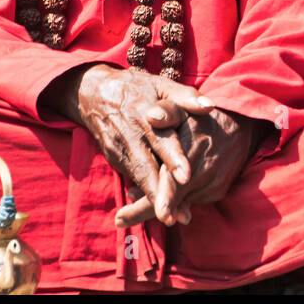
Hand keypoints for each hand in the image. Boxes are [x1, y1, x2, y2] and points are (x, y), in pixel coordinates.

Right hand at [52, 63, 216, 226]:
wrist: (93, 92)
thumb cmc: (136, 87)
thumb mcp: (160, 84)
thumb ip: (184, 97)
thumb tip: (210, 106)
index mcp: (145, 116)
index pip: (162, 140)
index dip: (174, 159)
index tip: (187, 177)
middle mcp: (131, 136)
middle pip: (145, 168)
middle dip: (158, 194)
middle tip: (172, 216)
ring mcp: (120, 150)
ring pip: (137, 179)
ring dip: (151, 201)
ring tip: (171, 219)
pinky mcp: (114, 159)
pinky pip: (131, 178)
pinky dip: (144, 194)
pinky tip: (160, 209)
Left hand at [114, 108, 271, 228]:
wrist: (242, 126)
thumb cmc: (204, 117)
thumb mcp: (185, 108)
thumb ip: (168, 112)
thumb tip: (150, 116)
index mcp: (193, 149)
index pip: (170, 182)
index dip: (149, 200)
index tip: (121, 215)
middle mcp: (205, 171)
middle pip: (171, 199)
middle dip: (143, 211)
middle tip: (119, 219)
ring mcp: (213, 184)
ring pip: (180, 203)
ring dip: (158, 204)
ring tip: (131, 208)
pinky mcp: (218, 191)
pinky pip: (192, 200)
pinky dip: (175, 202)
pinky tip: (160, 201)